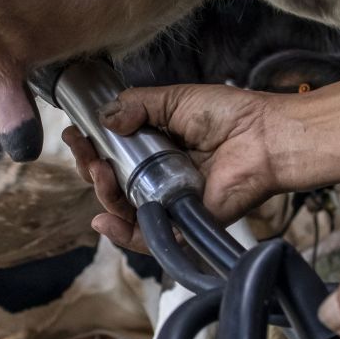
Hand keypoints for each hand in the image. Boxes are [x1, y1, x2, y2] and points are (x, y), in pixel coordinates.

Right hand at [62, 84, 278, 250]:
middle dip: (91, 171)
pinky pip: (150, 238)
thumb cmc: (230, 116)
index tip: (76, 135)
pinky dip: (124, 235)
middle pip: (113, 185)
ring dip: (104, 195)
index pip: (113, 154)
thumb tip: (104, 119)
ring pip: (125, 211)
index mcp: (157, 148)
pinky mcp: (184, 224)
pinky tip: (105, 220)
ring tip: (100, 174)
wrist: (263, 137)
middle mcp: (160, 176)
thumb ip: (136, 106)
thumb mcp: (174, 100)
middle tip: (86, 156)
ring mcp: (170, 201)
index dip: (91, 148)